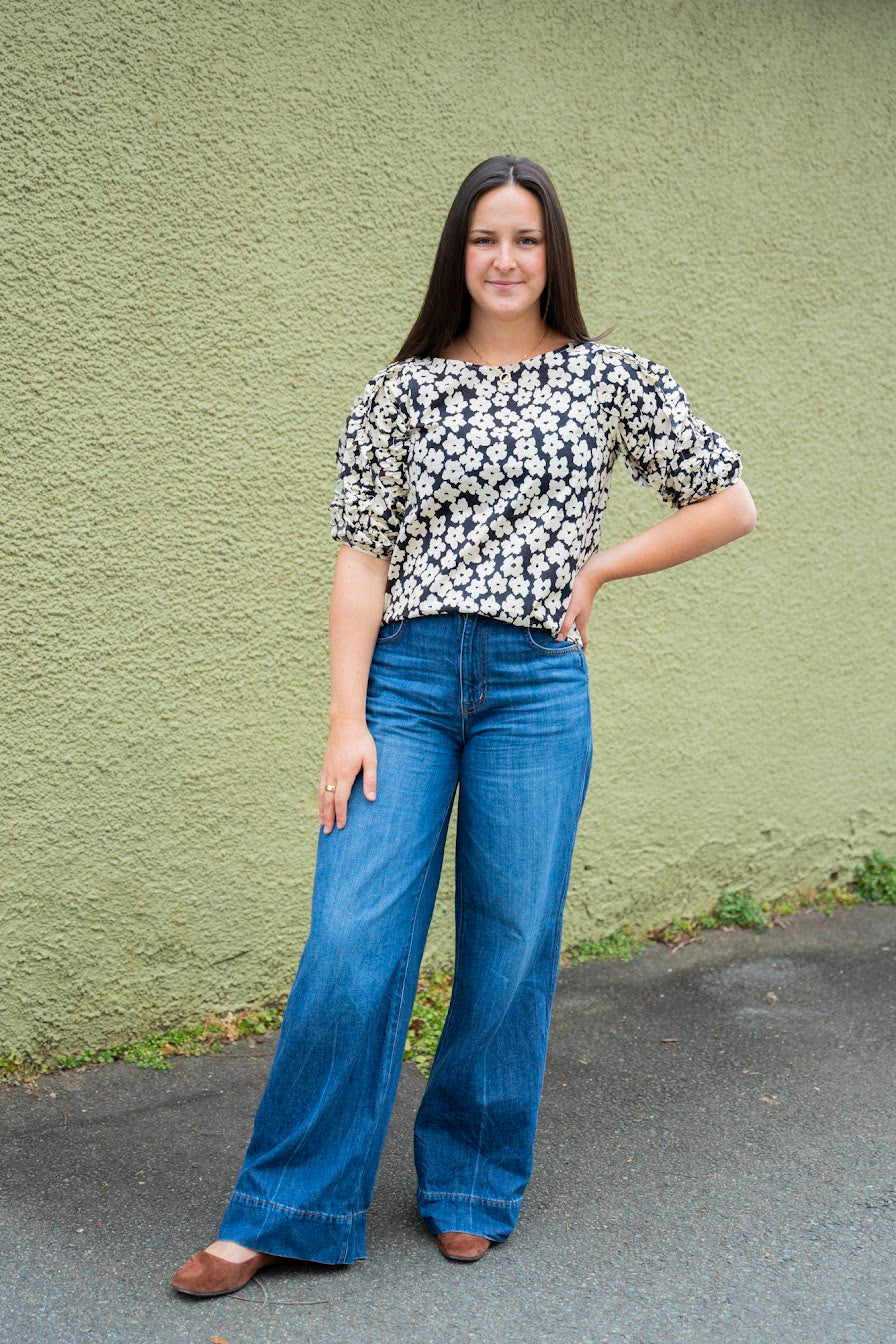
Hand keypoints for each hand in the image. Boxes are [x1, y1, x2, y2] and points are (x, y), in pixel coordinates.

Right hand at [319, 715, 377, 832]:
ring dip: (322, 810)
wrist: (345, 724)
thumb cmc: (361, 741)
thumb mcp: (371, 759)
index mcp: (345, 774)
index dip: (341, 814)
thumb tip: (371, 799)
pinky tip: (321, 804)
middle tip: (328, 832)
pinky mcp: (325, 766)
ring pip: (322, 794)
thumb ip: (371, 779)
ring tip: (322, 823)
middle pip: (328, 801)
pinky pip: (321, 786)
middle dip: (328, 817)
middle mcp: (333, 774)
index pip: (341, 800)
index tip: (342, 826)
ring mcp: (327, 770)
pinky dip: (320, 798)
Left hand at [557, 554, 609, 647]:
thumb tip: (559, 640)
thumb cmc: (580, 594)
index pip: (584, 642)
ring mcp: (579, 612)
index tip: (575, 658)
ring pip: (572, 626)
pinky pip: (569, 617)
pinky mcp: (575, 604)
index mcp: (582, 624)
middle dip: (571, 643)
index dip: (580, 651)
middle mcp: (581, 620)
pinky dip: (564, 621)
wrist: (589, 575)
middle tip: (560, 650)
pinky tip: (554, 619)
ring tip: (554, 637)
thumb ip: (565, 625)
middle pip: (577, 635)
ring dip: (566, 632)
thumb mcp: (571, 610)